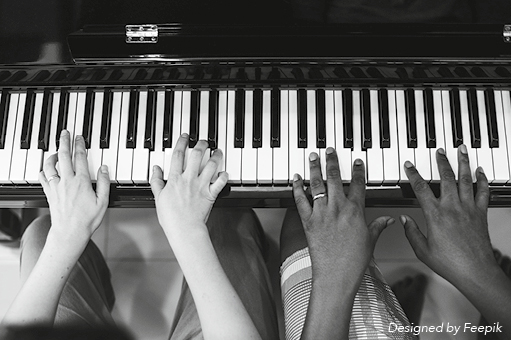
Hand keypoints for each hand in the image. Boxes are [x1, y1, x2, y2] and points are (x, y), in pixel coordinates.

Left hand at [39, 130, 109, 242]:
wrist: (70, 232)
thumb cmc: (87, 219)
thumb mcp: (103, 201)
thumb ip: (103, 182)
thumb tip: (104, 168)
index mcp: (81, 181)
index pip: (79, 158)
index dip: (80, 145)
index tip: (79, 137)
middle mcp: (67, 181)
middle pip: (64, 156)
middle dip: (64, 142)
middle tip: (65, 133)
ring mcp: (56, 187)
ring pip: (51, 165)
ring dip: (53, 155)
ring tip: (56, 150)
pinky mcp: (49, 193)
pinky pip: (43, 177)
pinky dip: (44, 170)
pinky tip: (47, 169)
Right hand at [150, 134, 227, 238]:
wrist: (184, 229)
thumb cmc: (171, 217)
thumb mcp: (158, 198)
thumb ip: (156, 181)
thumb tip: (155, 168)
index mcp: (175, 179)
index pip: (178, 155)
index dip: (181, 143)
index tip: (184, 137)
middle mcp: (189, 179)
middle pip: (197, 155)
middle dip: (201, 144)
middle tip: (203, 140)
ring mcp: (201, 186)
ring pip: (211, 165)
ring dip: (216, 155)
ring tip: (217, 150)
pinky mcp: (211, 194)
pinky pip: (220, 182)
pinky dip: (224, 175)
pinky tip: (225, 171)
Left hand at [292, 148, 392, 279]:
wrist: (336, 275)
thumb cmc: (354, 261)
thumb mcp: (371, 241)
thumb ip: (378, 226)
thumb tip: (389, 220)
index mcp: (356, 211)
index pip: (359, 184)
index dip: (358, 171)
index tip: (357, 161)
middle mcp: (338, 208)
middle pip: (335, 178)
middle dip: (333, 161)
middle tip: (330, 149)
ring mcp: (322, 213)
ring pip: (317, 184)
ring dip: (315, 168)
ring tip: (313, 156)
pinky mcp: (308, 221)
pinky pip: (300, 200)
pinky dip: (297, 188)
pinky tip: (296, 178)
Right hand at [401, 146, 494, 285]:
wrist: (475, 271)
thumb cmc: (450, 263)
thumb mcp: (422, 250)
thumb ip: (411, 232)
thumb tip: (403, 219)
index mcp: (435, 215)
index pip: (421, 188)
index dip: (414, 174)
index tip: (410, 165)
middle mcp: (452, 208)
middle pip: (446, 177)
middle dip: (441, 161)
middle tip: (438, 151)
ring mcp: (468, 209)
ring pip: (465, 179)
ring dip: (463, 162)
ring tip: (461, 150)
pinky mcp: (481, 214)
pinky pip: (483, 192)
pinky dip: (482, 179)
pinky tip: (480, 171)